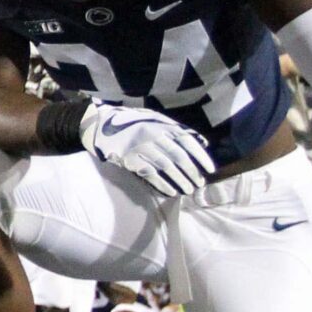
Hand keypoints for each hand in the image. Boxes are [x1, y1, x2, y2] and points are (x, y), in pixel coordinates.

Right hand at [78, 102, 215, 198]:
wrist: (101, 124)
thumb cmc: (133, 122)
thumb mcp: (155, 119)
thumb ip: (176, 129)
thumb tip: (203, 142)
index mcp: (162, 125)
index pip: (187, 141)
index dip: (200, 157)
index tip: (210, 170)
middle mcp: (153, 135)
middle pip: (178, 156)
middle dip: (191, 172)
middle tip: (199, 184)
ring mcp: (141, 147)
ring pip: (166, 167)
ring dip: (179, 180)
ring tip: (188, 190)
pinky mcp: (130, 158)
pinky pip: (149, 174)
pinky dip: (161, 184)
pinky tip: (170, 192)